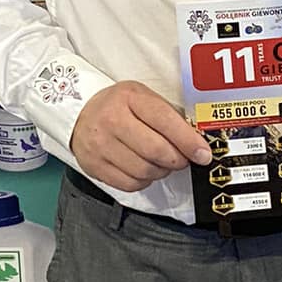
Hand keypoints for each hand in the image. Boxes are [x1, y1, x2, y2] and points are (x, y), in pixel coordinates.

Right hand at [72, 81, 211, 191]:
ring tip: (161, 162)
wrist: (79, 113)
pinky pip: (130, 183)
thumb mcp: (142, 97)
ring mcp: (100, 144)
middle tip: (182, 158)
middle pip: (157, 151)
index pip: (165, 121)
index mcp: (128, 97)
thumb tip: (196, 144)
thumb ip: (167, 116)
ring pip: (145, 170)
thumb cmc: (117, 106)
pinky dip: (144, 180)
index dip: (189, 141)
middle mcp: (111, 120)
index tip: (203, 154)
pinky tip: (144, 169)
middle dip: (177, 159)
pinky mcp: (94, 165)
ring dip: (162, 171)